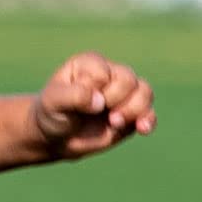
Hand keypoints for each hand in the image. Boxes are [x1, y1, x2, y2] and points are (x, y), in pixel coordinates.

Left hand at [31, 53, 154, 159]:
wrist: (55, 137)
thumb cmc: (52, 113)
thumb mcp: (53, 102)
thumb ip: (75, 96)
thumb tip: (100, 101)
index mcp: (90, 64)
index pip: (104, 72)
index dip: (94, 89)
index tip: (75, 101)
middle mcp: (110, 74)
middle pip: (128, 80)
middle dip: (115, 99)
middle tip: (98, 112)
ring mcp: (123, 95)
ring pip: (144, 92)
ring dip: (134, 110)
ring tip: (114, 123)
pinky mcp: (130, 114)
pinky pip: (149, 113)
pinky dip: (148, 120)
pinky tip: (142, 129)